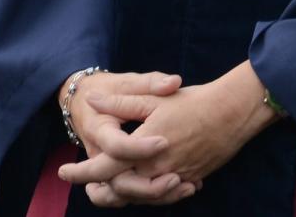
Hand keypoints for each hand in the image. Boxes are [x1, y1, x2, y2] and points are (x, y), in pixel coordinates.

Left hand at [60, 62, 276, 204]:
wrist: (233, 112)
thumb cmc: (193, 101)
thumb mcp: (154, 98)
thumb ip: (121, 104)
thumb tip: (93, 100)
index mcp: (141, 149)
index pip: (101, 168)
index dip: (79, 173)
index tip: (63, 171)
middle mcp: (154, 171)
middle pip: (117, 190)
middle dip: (99, 189)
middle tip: (88, 183)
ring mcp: (172, 179)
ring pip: (138, 197)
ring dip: (122, 194)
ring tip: (110, 187)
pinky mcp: (187, 181)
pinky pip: (161, 196)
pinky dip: (149, 194)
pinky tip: (147, 185)